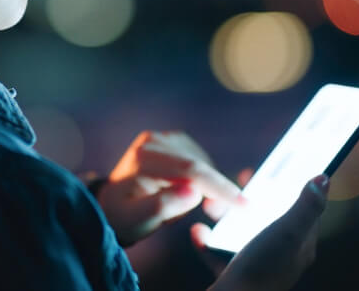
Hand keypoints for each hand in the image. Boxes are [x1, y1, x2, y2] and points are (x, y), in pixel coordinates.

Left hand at [94, 130, 241, 245]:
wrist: (112, 204)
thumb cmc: (125, 217)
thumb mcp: (139, 220)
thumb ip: (163, 206)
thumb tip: (193, 192)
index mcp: (143, 159)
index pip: (191, 170)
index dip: (221, 187)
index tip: (246, 205)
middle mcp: (152, 141)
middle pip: (200, 164)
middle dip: (217, 191)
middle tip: (216, 215)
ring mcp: (161, 137)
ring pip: (202, 162)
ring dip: (206, 185)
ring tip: (184, 207)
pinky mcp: (170, 140)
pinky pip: (198, 159)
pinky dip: (201, 177)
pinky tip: (186, 191)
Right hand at [193, 175, 328, 290]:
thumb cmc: (262, 269)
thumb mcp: (288, 232)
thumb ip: (307, 206)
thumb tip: (324, 178)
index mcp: (298, 248)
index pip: (302, 212)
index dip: (293, 187)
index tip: (278, 167)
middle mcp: (280, 259)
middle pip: (269, 220)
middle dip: (254, 199)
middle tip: (241, 180)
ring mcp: (256, 268)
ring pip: (242, 234)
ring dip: (227, 216)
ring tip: (213, 203)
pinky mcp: (233, 277)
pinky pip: (218, 254)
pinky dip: (207, 241)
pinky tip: (198, 231)